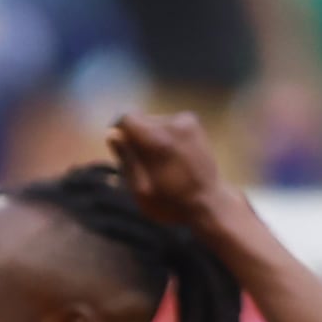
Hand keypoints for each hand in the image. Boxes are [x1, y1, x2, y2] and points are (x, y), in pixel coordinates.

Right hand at [102, 107, 230, 225]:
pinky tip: (173, 159)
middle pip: (140, 120)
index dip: (119, 131)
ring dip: (152, 139)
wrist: (209, 204)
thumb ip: (126, 159)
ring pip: (154, 123)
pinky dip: (165, 138)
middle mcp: (173, 124)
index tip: (121, 147)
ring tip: (162, 166)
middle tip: (145, 166)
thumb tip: (112, 134)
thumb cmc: (171, 203)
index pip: (125, 117)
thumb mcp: (141, 190)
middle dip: (137, 138)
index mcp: (157, 140)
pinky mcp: (194, 124)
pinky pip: (167, 125)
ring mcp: (187, 122)